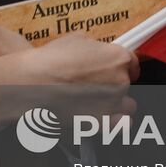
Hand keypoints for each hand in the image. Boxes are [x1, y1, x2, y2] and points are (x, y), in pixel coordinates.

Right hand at [0, 35, 138, 136]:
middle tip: (91, 85)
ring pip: (127, 107)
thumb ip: (96, 48)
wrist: (32, 84)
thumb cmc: (51, 60)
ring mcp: (113, 105)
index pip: (133, 64)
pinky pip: (122, 126)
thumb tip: (99, 53)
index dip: (123, 67)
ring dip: (115, 104)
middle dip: (113, 84)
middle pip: (127, 85)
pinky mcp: (103, 124)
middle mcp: (121, 81)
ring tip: (94, 102)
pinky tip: (103, 118)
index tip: (115, 70)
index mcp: (118, 58)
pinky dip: (116, 124)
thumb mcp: (76, 39)